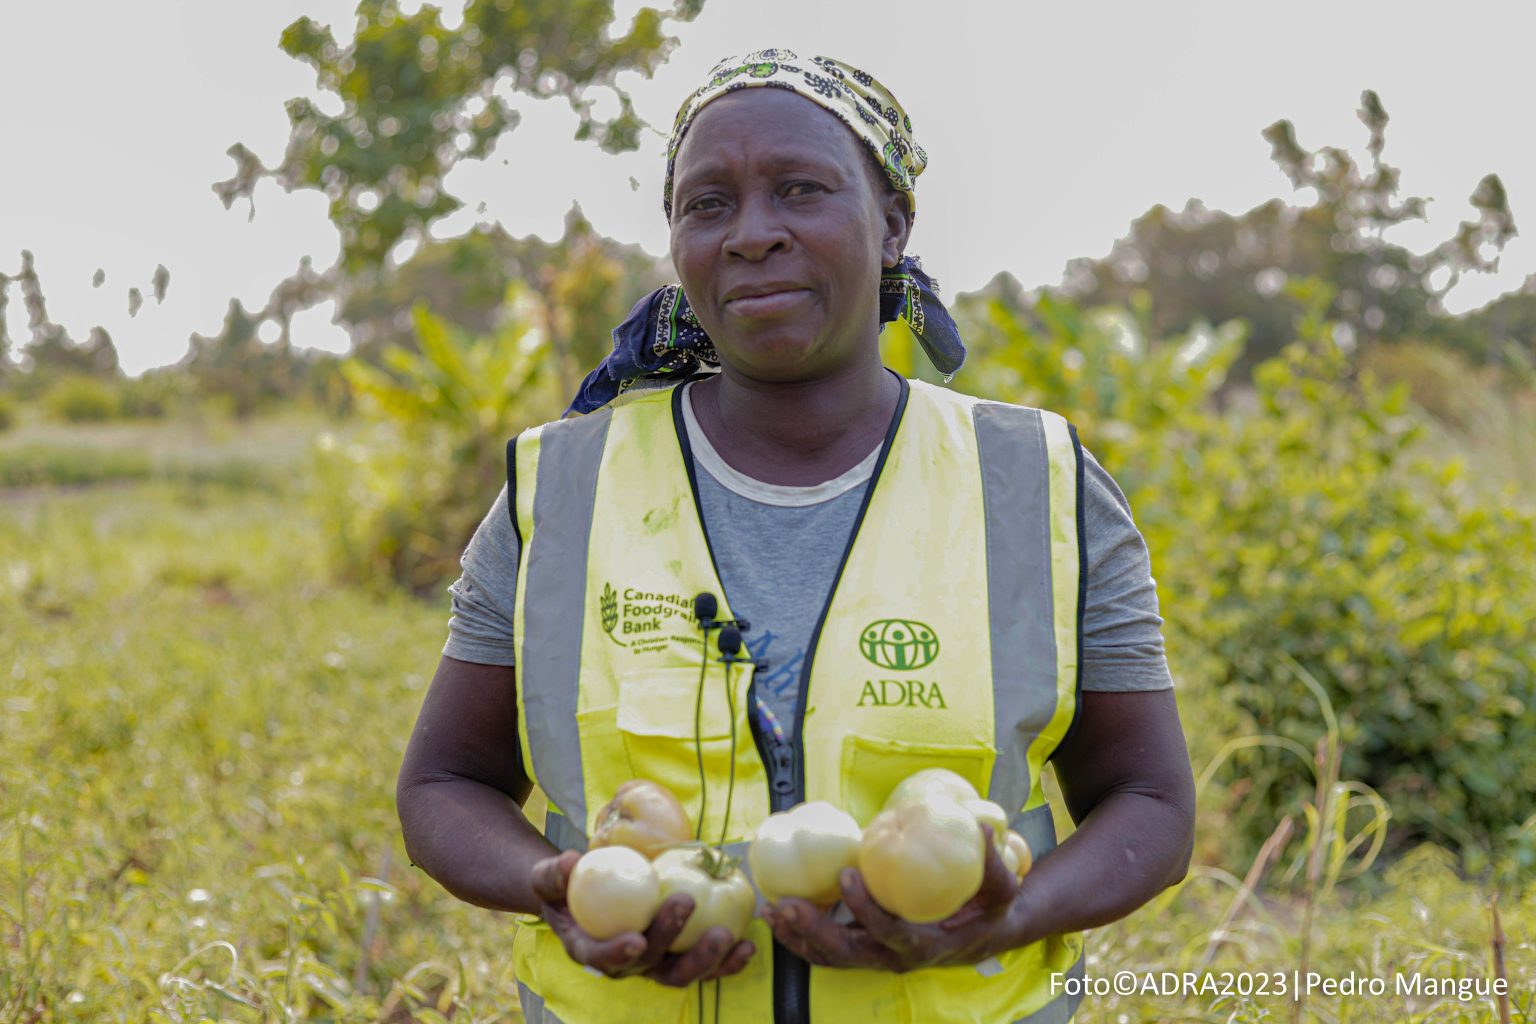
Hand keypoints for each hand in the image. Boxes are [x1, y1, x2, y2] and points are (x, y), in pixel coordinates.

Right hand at [530, 850, 755, 985]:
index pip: (602, 958)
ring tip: (727, 936)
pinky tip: (748, 944)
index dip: (618, 954)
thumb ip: (553, 874)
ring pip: (682, 972)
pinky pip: (707, 965)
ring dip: (706, 959)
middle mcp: (626, 964)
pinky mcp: (679, 956)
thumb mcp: (550, 878)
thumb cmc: (568, 886)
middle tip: (686, 902)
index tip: (635, 939)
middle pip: (650, 965)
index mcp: (590, 950)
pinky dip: (728, 960)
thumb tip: (568, 862)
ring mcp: (655, 963)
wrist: (588, 893)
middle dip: (670, 939)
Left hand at [763, 827, 1021, 972]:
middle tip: (786, 903)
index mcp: (925, 945)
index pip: (890, 933)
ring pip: (830, 956)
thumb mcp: (1001, 889)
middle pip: (847, 953)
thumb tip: (981, 827)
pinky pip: (827, 949)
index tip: (846, 876)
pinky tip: (779, 912)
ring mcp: (877, 957)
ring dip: (797, 936)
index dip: (865, 909)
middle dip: (813, 930)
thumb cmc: (988, 910)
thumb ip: (993, 864)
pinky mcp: (864, 949)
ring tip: (771, 911)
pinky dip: (800, 935)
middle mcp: (895, 958)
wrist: (980, 937)